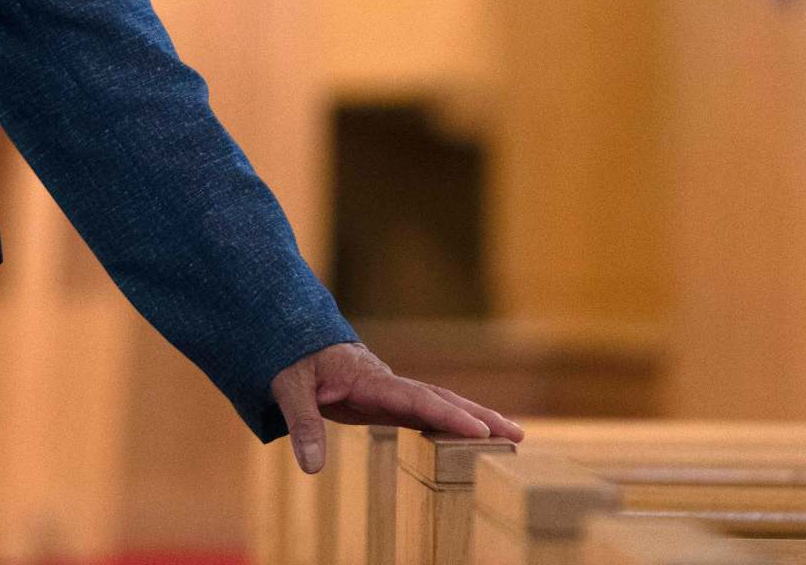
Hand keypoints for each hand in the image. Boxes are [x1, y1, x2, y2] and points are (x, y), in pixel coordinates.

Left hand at [270, 341, 526, 473]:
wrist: (295, 337)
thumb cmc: (292, 359)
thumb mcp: (288, 387)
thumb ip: (302, 424)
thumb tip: (312, 467)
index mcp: (370, 379)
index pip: (417, 399)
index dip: (448, 416)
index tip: (479, 430)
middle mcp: (389, 383)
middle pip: (442, 399)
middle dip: (480, 416)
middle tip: (517, 434)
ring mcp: (392, 391)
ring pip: (441, 403)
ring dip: (475, 418)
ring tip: (514, 435)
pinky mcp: (389, 400)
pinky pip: (427, 412)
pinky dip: (453, 423)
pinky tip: (474, 438)